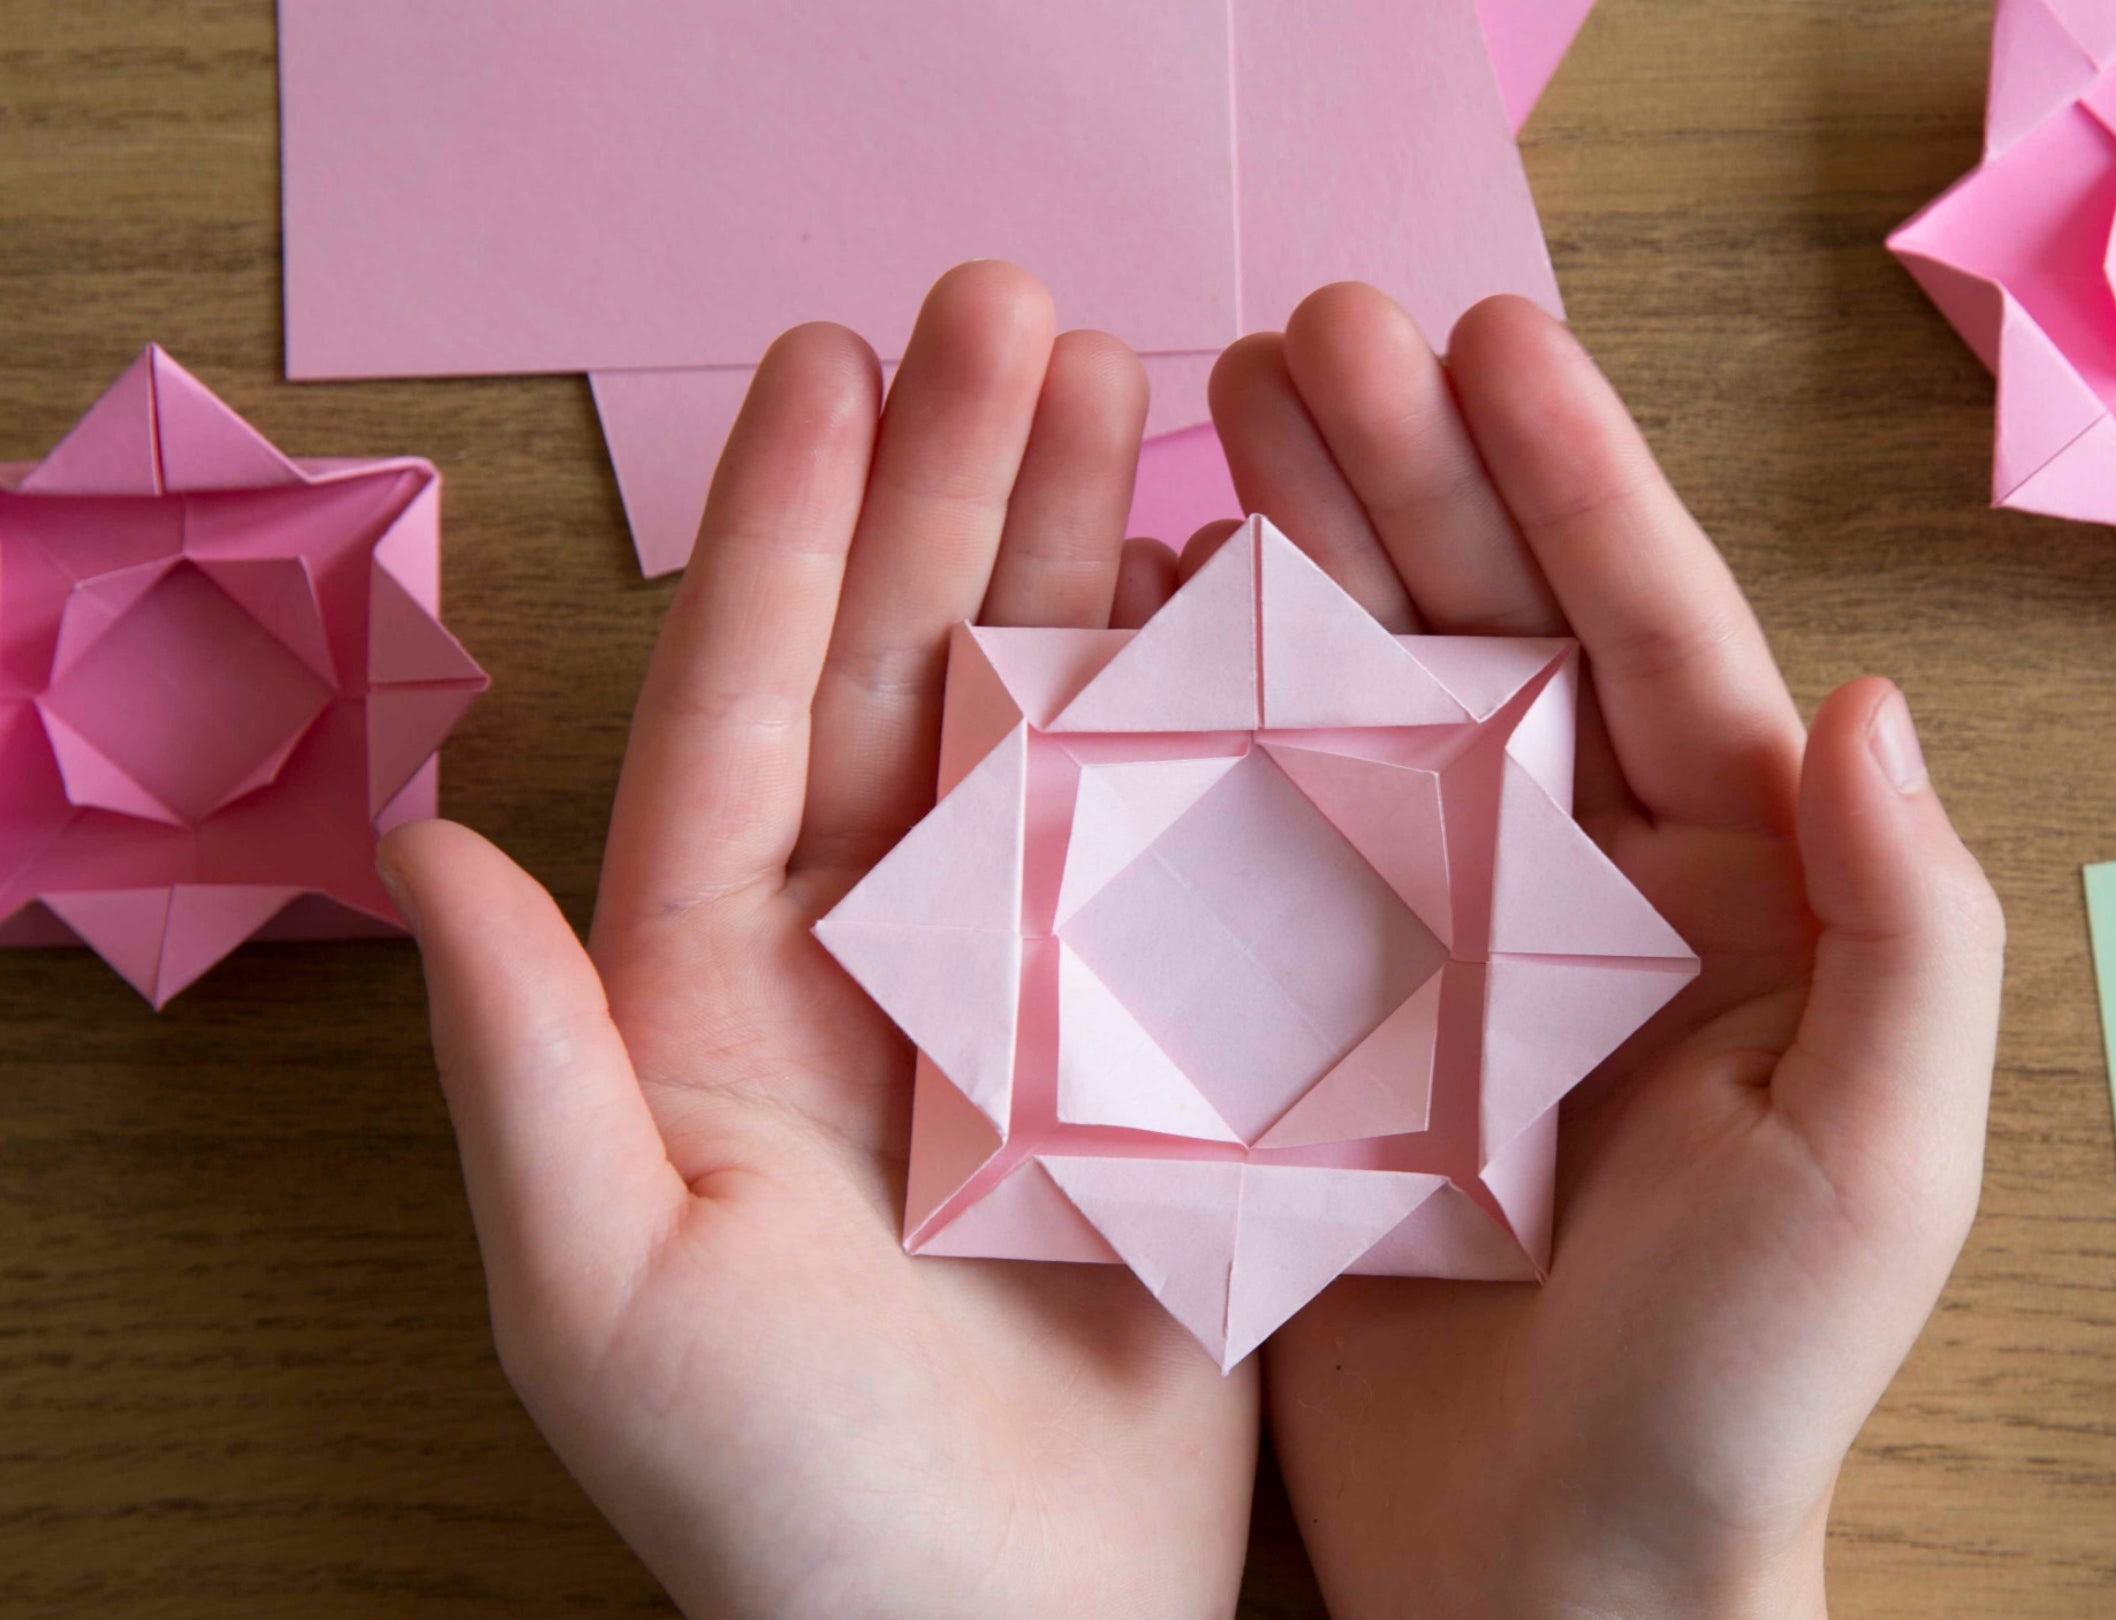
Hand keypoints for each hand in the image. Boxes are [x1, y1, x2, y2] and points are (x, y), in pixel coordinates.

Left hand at [379, 264, 1257, 1619]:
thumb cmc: (785, 1504)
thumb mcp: (602, 1295)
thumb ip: (522, 1071)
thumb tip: (431, 842)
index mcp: (723, 991)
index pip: (753, 713)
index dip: (790, 531)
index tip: (836, 362)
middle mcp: (881, 955)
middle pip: (921, 670)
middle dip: (968, 485)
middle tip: (1031, 309)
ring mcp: (1040, 986)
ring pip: (1066, 723)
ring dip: (1101, 557)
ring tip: (1155, 394)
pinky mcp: (1176, 1041)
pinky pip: (1199, 842)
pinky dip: (1224, 710)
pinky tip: (1252, 591)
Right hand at [1202, 286, 2004, 1618]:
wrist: (1553, 1585)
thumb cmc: (1744, 1391)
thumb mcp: (1874, 1161)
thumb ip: (1903, 929)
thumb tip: (1865, 698)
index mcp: (1730, 895)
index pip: (1655, 644)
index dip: (1575, 483)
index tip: (1486, 337)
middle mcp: (1575, 894)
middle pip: (1488, 636)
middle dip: (1403, 475)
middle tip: (1299, 334)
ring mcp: (1429, 953)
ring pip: (1354, 706)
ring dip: (1292, 558)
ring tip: (1209, 415)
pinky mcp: (1303, 1032)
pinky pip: (1242, 843)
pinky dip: (1189, 726)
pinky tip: (1130, 613)